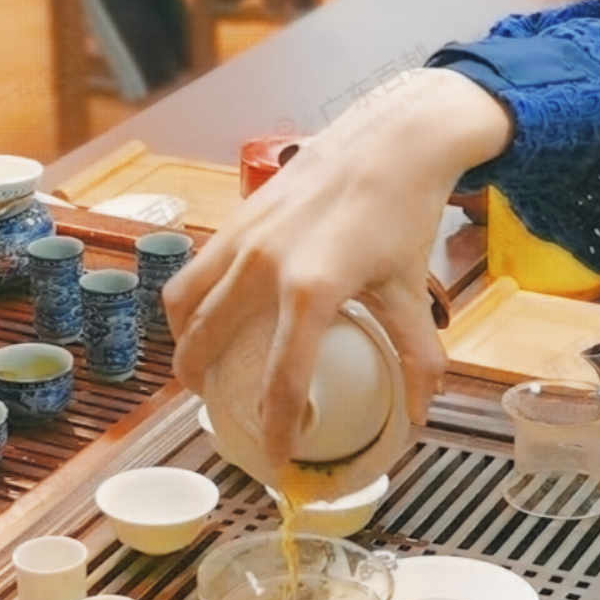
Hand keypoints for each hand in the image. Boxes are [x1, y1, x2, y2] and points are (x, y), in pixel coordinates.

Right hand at [164, 70, 508, 472]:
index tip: (276, 460)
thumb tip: (418, 412)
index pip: (280, 381)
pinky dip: (189, 302)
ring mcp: (243, 239)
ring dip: (182, 342)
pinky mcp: (236, 218)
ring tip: (198, 364)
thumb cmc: (403, 210)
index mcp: (309, 291)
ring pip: (182, 305)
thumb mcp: (411, 289)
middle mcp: (263, 266)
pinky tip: (211, 312)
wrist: (393, 138)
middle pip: (205, 347)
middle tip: (218, 409)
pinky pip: (192, 271)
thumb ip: (415, 355)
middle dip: (203, 388)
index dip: (276, 430)